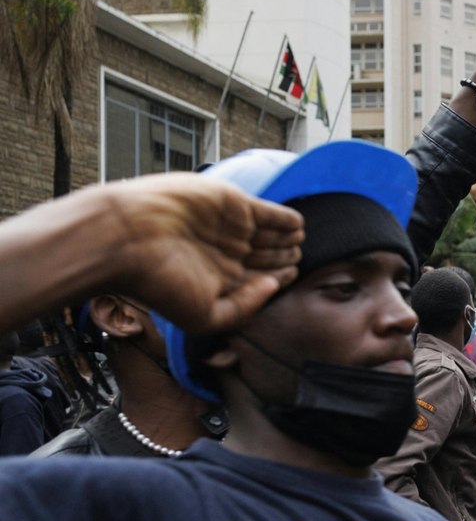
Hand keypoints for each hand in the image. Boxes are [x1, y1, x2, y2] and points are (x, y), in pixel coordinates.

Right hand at [109, 174, 303, 333]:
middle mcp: (224, 251)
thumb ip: (244, 308)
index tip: (293, 276)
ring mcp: (229, 227)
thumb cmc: (158, 283)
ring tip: (302, 242)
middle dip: (284, 257)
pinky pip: (267, 212)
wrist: (127, 239)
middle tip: (301, 257)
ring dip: (287, 238)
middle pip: (265, 255)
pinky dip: (285, 219)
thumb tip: (273, 288)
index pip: (257, 277)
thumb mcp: (205, 315)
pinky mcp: (232, 204)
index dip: (278, 277)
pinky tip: (298, 226)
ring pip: (269, 234)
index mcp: (218, 276)